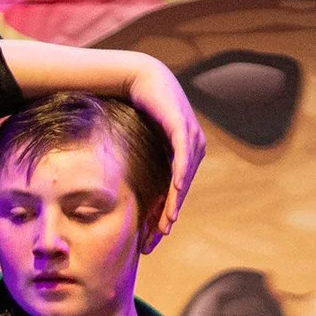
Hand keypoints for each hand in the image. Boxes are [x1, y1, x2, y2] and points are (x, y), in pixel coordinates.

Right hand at [124, 56, 206, 238]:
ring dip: (175, 200)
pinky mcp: (182, 126)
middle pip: (180, 191)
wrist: (139, 78)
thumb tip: (123, 191)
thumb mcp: (140, 144)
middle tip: (157, 238)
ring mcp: (190, 138)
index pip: (175, 193)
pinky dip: (180, 172)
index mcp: (183, 156)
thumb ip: (140, 166)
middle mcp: (192, 149)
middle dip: (168, 215)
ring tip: (167, 222)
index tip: (153, 238)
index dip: (163, 215)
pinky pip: (182, 154)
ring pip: (183, 177)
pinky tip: (176, 188)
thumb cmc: (136, 110)